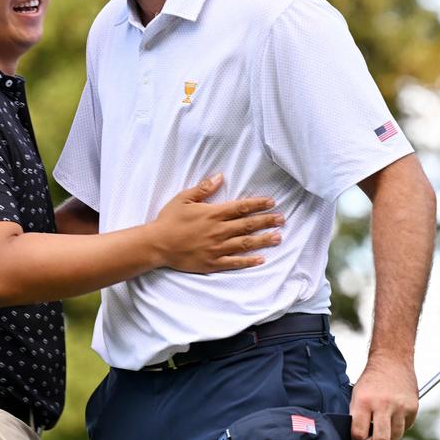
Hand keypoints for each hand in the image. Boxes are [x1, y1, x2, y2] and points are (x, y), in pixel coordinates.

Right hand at [150, 173, 281, 272]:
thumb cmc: (169, 220)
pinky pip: (235, 262)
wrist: (157, 244)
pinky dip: (249, 260)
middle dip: (267, 221)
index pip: (241, 207)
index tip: (272, 202)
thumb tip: (220, 177)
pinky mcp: (213, 263)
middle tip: (282, 219)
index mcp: (213, 214)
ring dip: (263, 239)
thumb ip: (203, 189)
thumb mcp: (183, 199)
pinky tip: (261, 258)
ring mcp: (217, 248)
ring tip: (278, 237)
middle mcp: (219, 230)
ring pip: (246, 243)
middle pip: (248, 224)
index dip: (258, 204)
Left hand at [350, 354, 418, 439]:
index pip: (359, 433)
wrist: (392, 360)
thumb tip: (358, 439)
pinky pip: (407, 427)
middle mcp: (383, 404)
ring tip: (385, 424)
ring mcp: (399, 407)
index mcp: (364, 401)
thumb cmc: (372, 378)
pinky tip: (395, 414)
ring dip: (390, 435)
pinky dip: (401, 425)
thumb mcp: (357, 394)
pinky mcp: (412, 407)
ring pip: (396, 436)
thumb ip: (357, 415)